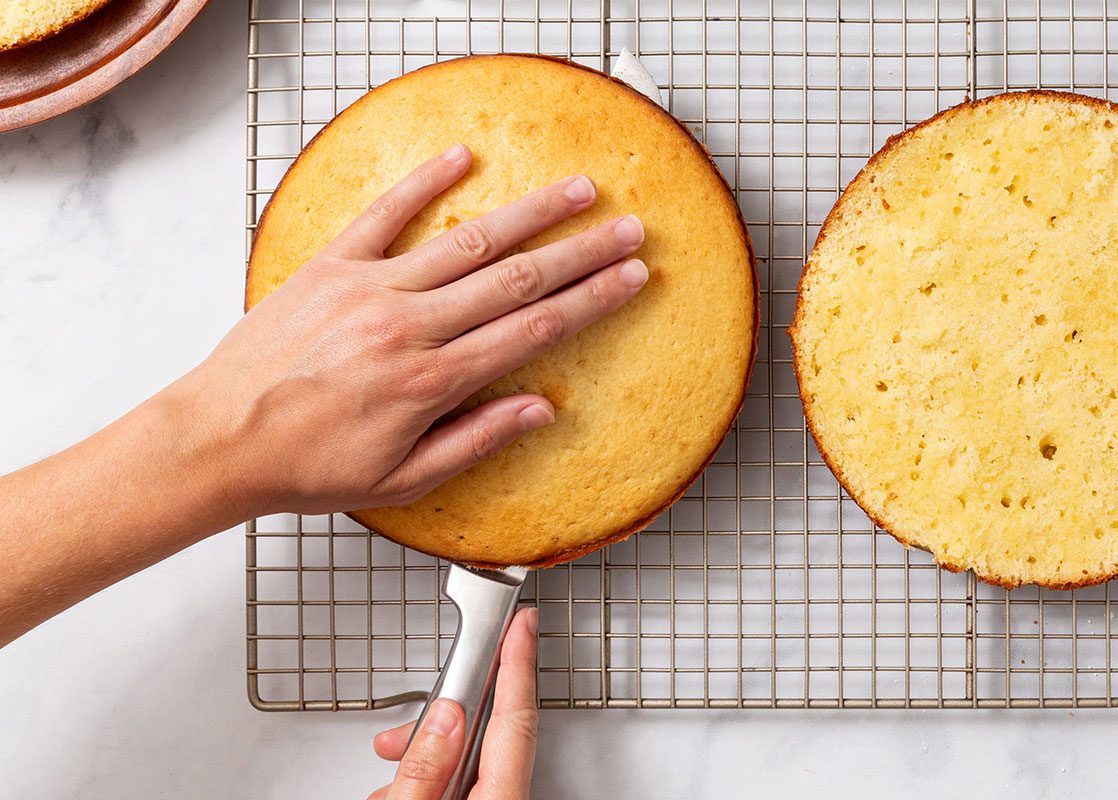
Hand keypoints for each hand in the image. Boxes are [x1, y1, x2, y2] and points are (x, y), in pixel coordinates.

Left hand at [171, 144, 646, 516]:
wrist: (219, 439)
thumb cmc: (308, 466)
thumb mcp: (402, 479)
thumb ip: (476, 440)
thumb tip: (540, 408)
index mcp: (430, 381)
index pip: (532, 330)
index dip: (590, 300)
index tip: (630, 278)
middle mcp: (408, 326)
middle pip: (516, 279)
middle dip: (582, 251)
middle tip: (628, 228)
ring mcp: (369, 289)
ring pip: (468, 241)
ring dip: (530, 213)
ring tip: (577, 191)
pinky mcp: (330, 267)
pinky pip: (384, 214)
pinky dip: (423, 182)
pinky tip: (461, 157)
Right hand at [370, 607, 538, 799]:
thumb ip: (425, 766)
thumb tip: (442, 716)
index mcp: (500, 798)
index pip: (515, 716)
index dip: (518, 661)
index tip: (524, 622)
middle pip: (484, 734)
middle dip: (440, 719)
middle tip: (402, 728)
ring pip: (464, 758)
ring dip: (424, 758)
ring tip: (390, 776)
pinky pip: (457, 782)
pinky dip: (428, 779)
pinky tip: (400, 791)